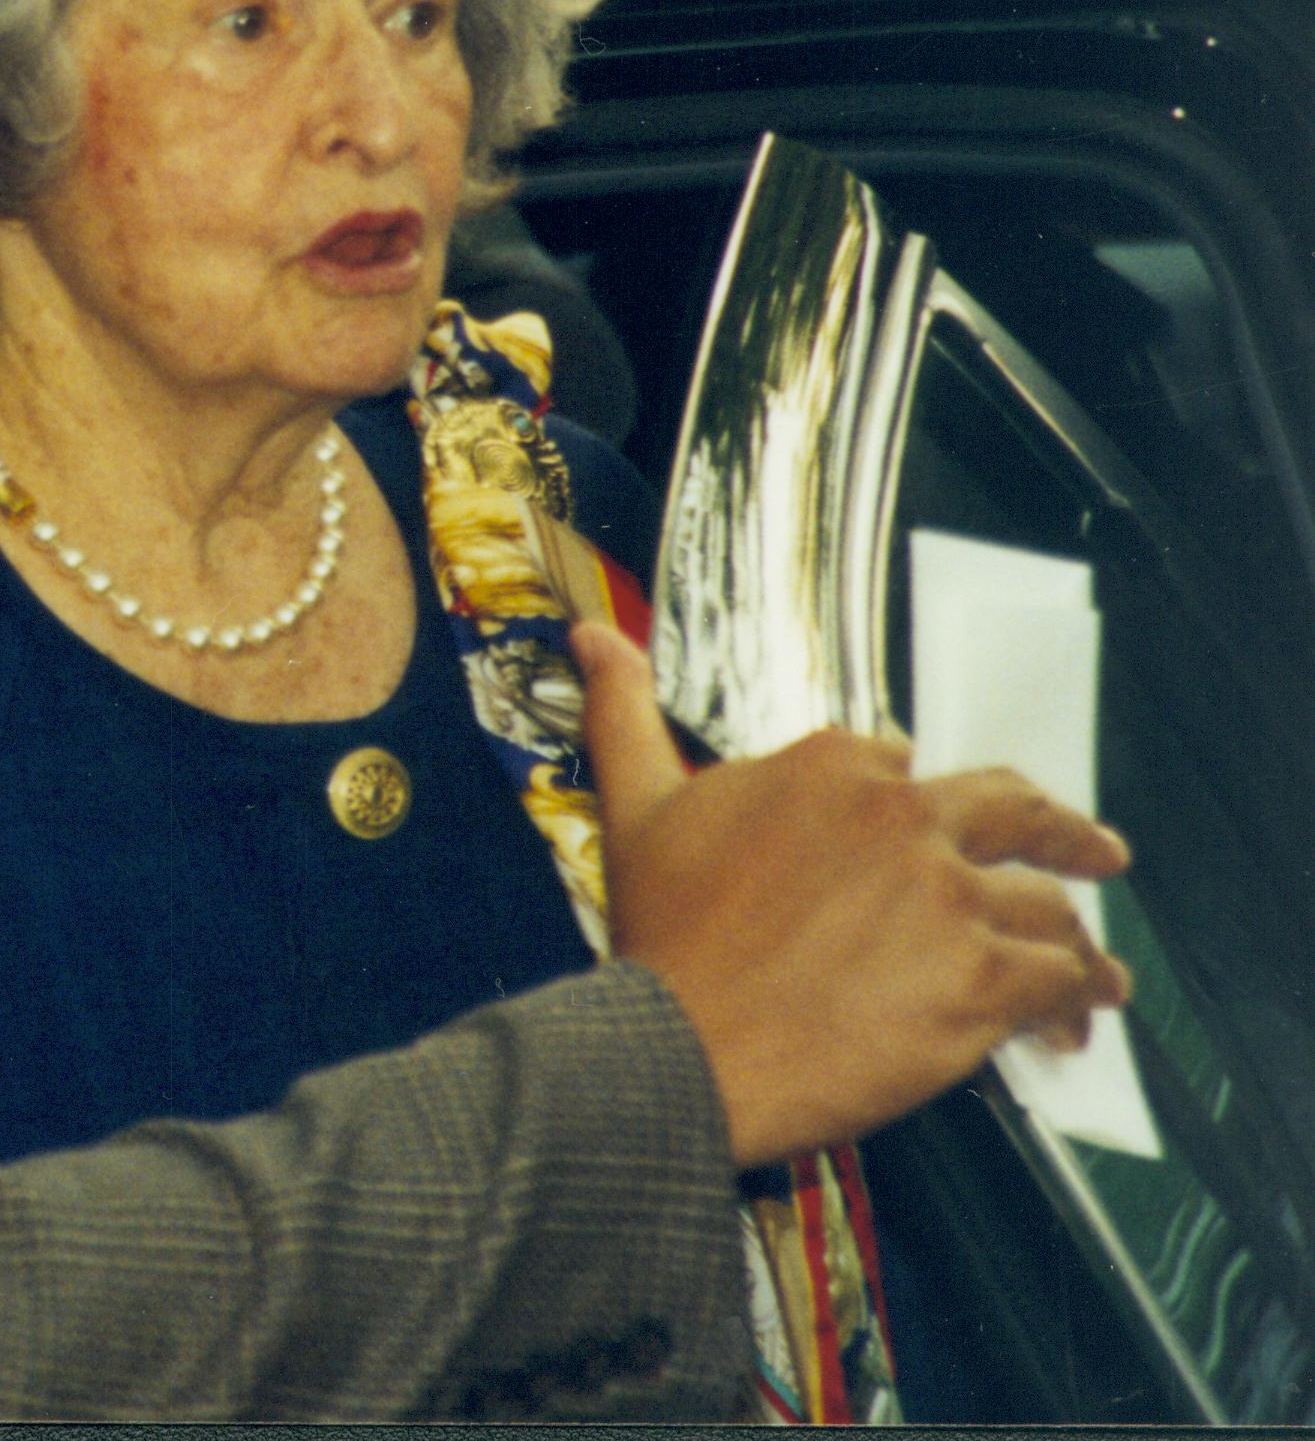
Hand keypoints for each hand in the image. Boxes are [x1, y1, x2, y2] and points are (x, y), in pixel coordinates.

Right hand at [571, 615, 1130, 1166]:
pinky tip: (1076, 1019)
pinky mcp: (982, 980)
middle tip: (1094, 851)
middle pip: (1018, 811)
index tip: (939, 832)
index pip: (910, 768)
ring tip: (1091, 972)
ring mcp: (949, 898)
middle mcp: (903, 817)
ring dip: (1076, 941)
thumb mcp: (635, 807)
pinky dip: (1076, 1002)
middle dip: (1063, 833)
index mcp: (832, 767)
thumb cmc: (662, 938)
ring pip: (1048, 907)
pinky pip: (1060, 980)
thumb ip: (625, 713)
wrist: (678, 1046)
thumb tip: (592, 640)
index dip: (923, 806)